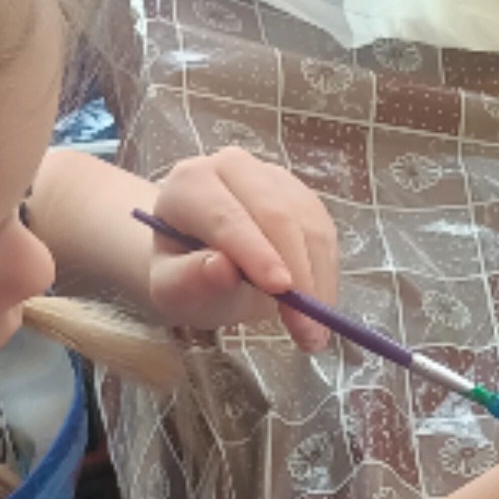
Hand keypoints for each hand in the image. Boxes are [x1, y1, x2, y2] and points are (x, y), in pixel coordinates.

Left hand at [141, 149, 342, 350]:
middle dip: (298, 273)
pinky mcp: (302, 194)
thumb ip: (189, 279)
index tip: (281, 290)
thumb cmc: (181, 274)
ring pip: (309, 224)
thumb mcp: (171, 289)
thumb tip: (222, 268)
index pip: (227, 217)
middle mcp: (234, 167)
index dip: (257, 252)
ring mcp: (273, 177)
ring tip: (313, 331)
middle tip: (307, 329)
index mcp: (190, 183)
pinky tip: (319, 306)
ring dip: (318, 280)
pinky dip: (326, 274)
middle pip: (277, 214)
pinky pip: (325, 232)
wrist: (198, 260)